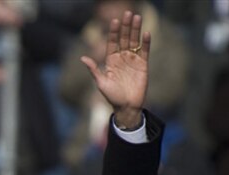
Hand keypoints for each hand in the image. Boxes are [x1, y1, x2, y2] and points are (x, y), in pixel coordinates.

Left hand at [80, 11, 150, 128]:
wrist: (126, 107)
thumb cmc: (112, 97)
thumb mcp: (101, 83)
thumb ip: (94, 70)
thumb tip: (82, 58)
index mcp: (111, 61)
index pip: (112, 42)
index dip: (113, 32)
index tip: (115, 20)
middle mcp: (122, 58)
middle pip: (124, 38)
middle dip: (126, 26)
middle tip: (128, 12)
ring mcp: (133, 60)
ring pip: (135, 42)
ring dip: (136, 30)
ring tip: (137, 17)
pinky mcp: (143, 65)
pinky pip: (145, 51)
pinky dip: (146, 42)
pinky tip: (146, 33)